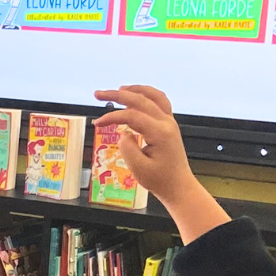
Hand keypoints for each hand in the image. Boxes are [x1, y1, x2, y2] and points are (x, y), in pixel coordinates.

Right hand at [93, 85, 231, 241]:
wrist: (178, 186)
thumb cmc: (160, 180)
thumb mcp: (139, 169)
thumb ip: (128, 148)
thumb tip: (123, 132)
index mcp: (160, 133)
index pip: (132, 116)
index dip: (112, 117)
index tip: (97, 123)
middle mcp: (167, 123)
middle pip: (141, 100)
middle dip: (117, 94)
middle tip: (98, 94)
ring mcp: (170, 122)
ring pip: (153, 96)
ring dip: (134, 89)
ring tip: (118, 89)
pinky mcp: (169, 125)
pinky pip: (160, 101)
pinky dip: (146, 95)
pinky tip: (135, 96)